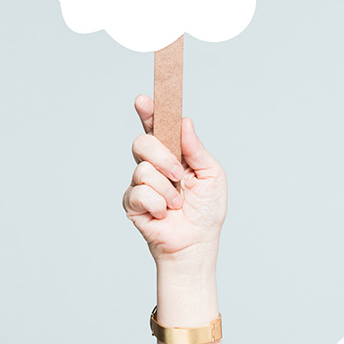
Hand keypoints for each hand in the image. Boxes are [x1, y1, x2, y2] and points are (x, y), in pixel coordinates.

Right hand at [122, 94, 226, 265]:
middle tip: (179, 174)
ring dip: (166, 189)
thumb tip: (184, 121)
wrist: (197, 243)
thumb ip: (197, 148)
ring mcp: (140, 184)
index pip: (157, 127)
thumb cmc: (207, 211)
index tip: (143, 100)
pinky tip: (164, 214)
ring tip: (177, 204)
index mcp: (173, 154)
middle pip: (142, 142)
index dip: (149, 112)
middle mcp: (154, 165)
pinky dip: (158, 205)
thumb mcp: (212, 175)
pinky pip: (139, 193)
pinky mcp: (132, 203)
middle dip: (162, 156)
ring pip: (143, 170)